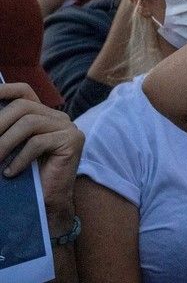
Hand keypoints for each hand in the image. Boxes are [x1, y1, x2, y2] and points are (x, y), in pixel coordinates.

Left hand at [0, 83, 83, 231]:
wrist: (49, 202)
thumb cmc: (27, 176)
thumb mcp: (12, 148)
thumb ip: (6, 131)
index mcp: (43, 115)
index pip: (24, 92)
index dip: (4, 90)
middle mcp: (58, 117)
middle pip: (23, 107)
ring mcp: (68, 128)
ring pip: (29, 123)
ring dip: (5, 143)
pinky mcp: (72, 141)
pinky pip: (38, 142)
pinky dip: (19, 158)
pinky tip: (11, 172)